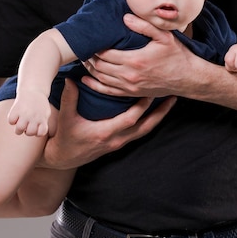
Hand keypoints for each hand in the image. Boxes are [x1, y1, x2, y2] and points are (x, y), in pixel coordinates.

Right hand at [7, 89, 51, 136]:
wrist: (33, 90)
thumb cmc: (39, 105)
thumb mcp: (46, 113)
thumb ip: (43, 124)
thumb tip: (38, 133)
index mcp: (42, 118)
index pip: (41, 133)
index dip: (38, 132)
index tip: (37, 126)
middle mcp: (34, 117)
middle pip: (29, 133)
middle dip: (27, 131)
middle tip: (28, 125)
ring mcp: (24, 113)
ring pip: (19, 129)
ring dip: (19, 129)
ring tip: (21, 123)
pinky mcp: (16, 109)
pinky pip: (11, 121)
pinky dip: (12, 120)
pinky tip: (16, 116)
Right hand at [39, 79, 175, 169]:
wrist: (64, 157)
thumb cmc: (65, 137)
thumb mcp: (66, 118)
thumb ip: (69, 98)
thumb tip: (71, 79)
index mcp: (104, 133)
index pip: (129, 120)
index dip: (141, 107)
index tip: (150, 93)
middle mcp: (116, 139)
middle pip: (145, 127)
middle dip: (160, 113)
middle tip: (172, 98)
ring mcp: (119, 143)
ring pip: (145, 131)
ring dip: (158, 117)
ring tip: (170, 103)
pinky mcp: (120, 143)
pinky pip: (140, 132)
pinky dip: (150, 121)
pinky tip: (156, 111)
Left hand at [82, 14, 193, 97]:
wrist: (187, 78)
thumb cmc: (177, 55)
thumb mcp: (164, 36)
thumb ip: (144, 26)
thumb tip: (125, 17)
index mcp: (135, 60)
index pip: (105, 53)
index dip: (94, 46)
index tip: (90, 39)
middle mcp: (129, 75)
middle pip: (99, 66)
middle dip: (89, 57)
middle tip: (82, 47)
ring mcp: (129, 87)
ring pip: (101, 78)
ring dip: (89, 69)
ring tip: (83, 59)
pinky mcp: (131, 93)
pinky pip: (108, 91)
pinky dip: (94, 85)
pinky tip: (86, 79)